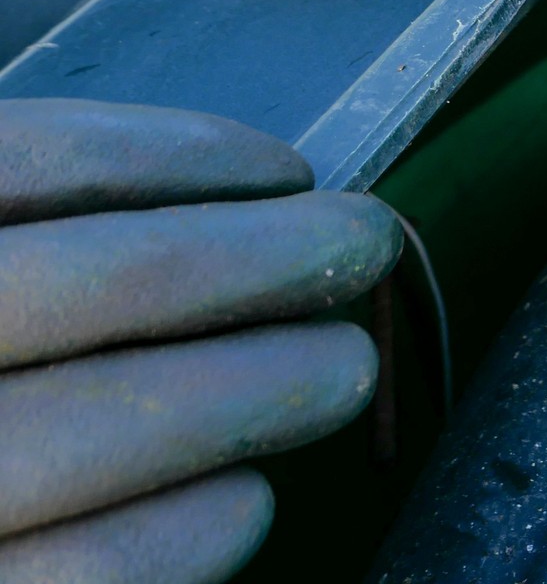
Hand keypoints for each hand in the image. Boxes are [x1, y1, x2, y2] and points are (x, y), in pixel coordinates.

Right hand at [0, 100, 400, 583]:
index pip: (28, 162)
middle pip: (97, 283)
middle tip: (361, 245)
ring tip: (341, 365)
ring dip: (258, 385)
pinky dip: (193, 529)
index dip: (175, 155)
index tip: (281, 169)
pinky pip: (95, 574)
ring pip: (105, 426)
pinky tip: (243, 499)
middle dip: (263, 258)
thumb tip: (220, 207)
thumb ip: (34, 239)